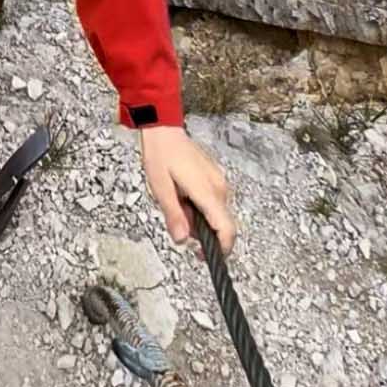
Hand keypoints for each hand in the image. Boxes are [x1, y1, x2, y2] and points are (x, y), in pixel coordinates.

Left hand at [140, 124, 234, 252]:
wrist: (164, 130)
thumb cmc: (161, 155)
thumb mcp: (160, 188)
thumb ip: (173, 215)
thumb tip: (182, 240)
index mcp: (208, 191)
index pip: (226, 229)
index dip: (220, 249)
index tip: (202, 256)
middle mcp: (220, 187)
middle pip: (220, 225)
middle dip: (200, 231)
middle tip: (178, 217)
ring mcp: (220, 182)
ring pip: (216, 215)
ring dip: (198, 219)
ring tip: (178, 201)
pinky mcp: (217, 180)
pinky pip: (213, 204)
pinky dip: (199, 208)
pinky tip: (183, 195)